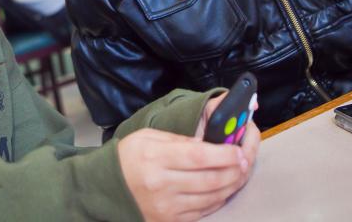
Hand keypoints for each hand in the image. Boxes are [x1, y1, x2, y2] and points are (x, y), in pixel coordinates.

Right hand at [117, 94, 259, 220]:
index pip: (199, 157)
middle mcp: (162, 184)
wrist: (108, 187)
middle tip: (244, 161)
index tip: (238, 150)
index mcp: (156, 158)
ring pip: (210, 198)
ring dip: (230, 186)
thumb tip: (208, 145)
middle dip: (234, 170)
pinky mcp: (169, 220)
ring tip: (238, 174)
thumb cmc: (129, 157)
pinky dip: (217, 200)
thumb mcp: (149, 137)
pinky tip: (222, 190)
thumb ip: (180, 140)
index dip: (224, 154)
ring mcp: (166, 206)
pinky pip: (202, 212)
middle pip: (210, 180)